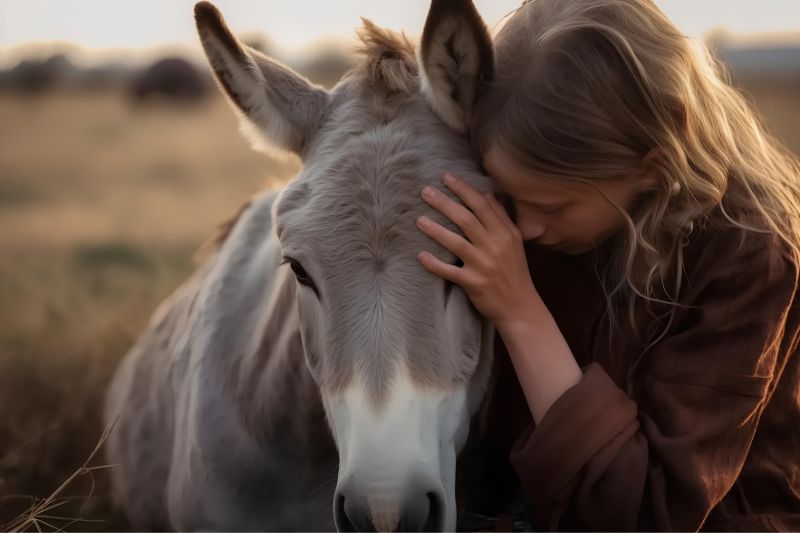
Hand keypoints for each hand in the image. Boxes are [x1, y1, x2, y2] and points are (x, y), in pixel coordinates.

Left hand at [416, 173, 541, 329]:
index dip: (463, 189)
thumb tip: (486, 193)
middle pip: (466, 219)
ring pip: (457, 243)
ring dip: (436, 230)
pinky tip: (421, 256)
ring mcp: (484, 265)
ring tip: (418, 220)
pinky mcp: (474, 283)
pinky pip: (450, 271)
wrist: (520, 307)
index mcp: (505, 233)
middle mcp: (495, 246)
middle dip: (444, 203)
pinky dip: (435, 264)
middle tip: (424, 191)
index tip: (446, 177)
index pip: (482, 205)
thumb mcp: (514, 242)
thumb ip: (500, 217)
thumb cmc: (514, 272)